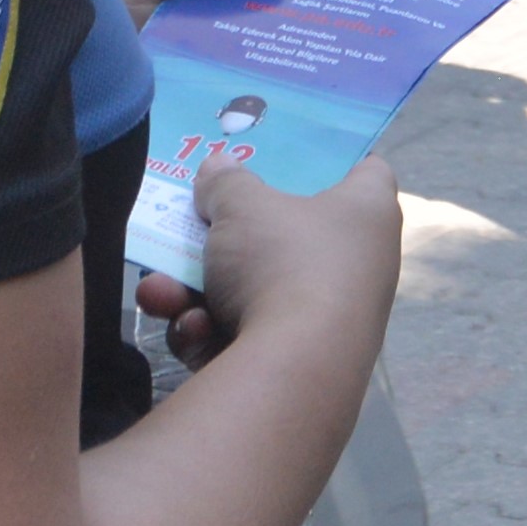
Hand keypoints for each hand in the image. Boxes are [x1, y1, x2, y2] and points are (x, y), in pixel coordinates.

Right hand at [175, 142, 402, 368]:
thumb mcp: (243, 207)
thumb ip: (226, 182)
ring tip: (160, 294)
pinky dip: (210, 333)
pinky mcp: (297, 363)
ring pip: (250, 291)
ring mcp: (328, 318)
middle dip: (223, 239)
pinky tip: (192, 333)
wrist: (293, 369)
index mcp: (366, 213)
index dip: (329, 158)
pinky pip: (245, 335)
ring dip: (194, 292)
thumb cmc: (284, 263)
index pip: (365, 170)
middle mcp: (359, 264)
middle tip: (186, 228)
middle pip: (285, 236)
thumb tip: (218, 165)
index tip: (287, 156)